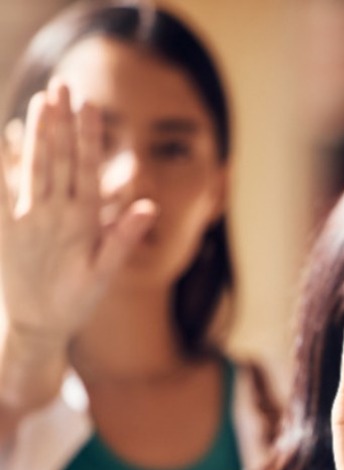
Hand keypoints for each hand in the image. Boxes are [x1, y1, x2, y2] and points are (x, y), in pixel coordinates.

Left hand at [0, 81, 155, 348]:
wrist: (33, 328)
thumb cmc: (75, 301)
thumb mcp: (105, 275)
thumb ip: (123, 237)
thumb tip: (147, 206)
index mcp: (81, 224)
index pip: (85, 170)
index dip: (87, 137)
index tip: (89, 106)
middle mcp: (51, 216)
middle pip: (57, 160)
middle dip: (60, 122)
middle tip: (62, 87)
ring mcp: (23, 219)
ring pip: (31, 167)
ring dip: (37, 132)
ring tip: (42, 100)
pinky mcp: (2, 227)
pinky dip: (1, 161)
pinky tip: (3, 137)